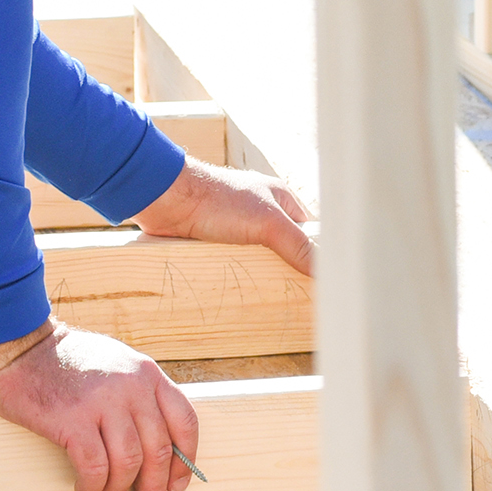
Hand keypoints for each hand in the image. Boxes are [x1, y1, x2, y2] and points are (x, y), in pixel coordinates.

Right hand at [0, 320, 197, 490]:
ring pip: (129, 463)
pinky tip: (84, 489)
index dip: (185, 460)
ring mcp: (104, 402)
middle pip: (159, 450)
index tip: (176, 486)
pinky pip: (94, 466)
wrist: (18, 344)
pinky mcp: (72, 418)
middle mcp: (133, 387)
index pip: (185, 422)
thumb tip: (153, 443)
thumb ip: (138, 395)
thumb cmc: (63, 360)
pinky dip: (93, 486)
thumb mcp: (116, 364)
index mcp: (148, 374)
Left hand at [133, 157, 312, 275]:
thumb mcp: (267, 222)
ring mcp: (236, 226)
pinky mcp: (215, 240)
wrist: (167, 199)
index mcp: (280, 199)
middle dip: (284, 266)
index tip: (318, 278)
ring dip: (258, 271)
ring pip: (258, 257)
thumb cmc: (217, 198)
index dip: (314, 253)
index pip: (308, 231)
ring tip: (264, 291)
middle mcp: (260, 211)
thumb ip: (298, 245)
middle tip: (290, 289)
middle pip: (283, 247)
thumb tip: (324, 270)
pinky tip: (239, 284)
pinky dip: (236, 271)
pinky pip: (234, 261)